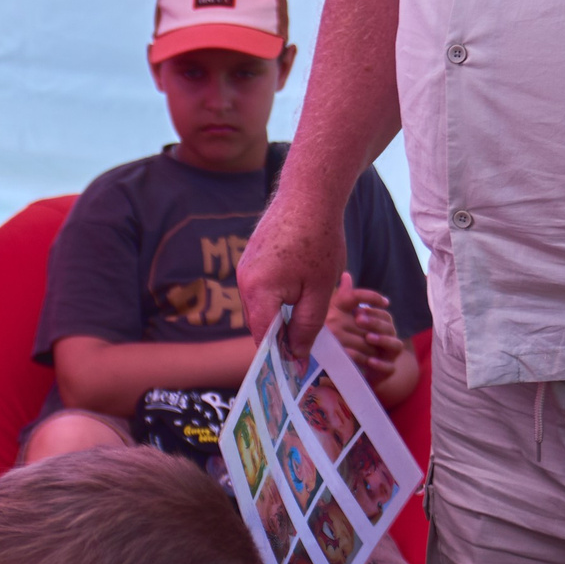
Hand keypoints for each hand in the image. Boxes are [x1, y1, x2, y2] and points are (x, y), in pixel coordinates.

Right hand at [240, 190, 347, 358]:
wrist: (309, 194)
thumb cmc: (319, 240)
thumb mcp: (320, 290)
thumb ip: (307, 326)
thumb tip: (296, 356)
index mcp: (259, 292)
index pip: (263, 337)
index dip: (280, 356)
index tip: (298, 369)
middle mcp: (244, 281)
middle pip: (260, 323)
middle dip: (281, 336)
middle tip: (308, 345)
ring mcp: (244, 268)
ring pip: (261, 305)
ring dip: (280, 314)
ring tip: (308, 311)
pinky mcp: (251, 258)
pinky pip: (261, 288)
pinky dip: (277, 296)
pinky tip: (300, 287)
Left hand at [324, 276, 403, 382]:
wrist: (355, 368)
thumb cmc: (351, 339)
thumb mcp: (345, 318)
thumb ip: (347, 298)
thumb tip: (345, 275)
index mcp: (382, 323)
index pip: (383, 313)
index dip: (373, 310)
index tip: (358, 309)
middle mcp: (388, 336)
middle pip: (389, 326)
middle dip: (375, 322)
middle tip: (358, 319)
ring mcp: (389, 354)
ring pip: (395, 345)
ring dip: (382, 340)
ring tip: (368, 337)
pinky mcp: (386, 371)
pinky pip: (389, 368)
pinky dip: (380, 365)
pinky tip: (369, 361)